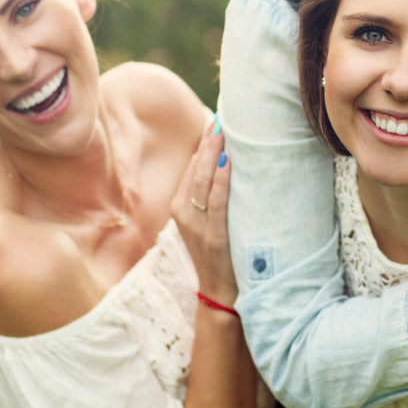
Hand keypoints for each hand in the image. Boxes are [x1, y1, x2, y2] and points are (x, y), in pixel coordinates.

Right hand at [170, 122, 238, 306]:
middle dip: (209, 141)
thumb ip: (208, 194)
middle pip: (195, 169)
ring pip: (202, 181)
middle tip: (223, 117)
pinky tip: (228, 162)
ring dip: (214, 154)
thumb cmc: (218, 250)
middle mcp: (183, 213)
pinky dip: (221, 180)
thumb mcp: (204, 221)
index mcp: (179, 206)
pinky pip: (217, 202)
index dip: (202, 142)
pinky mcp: (213, 237)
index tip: (216, 119)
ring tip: (225, 131)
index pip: (190, 167)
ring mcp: (196, 226)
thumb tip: (223, 160)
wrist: (219, 290)